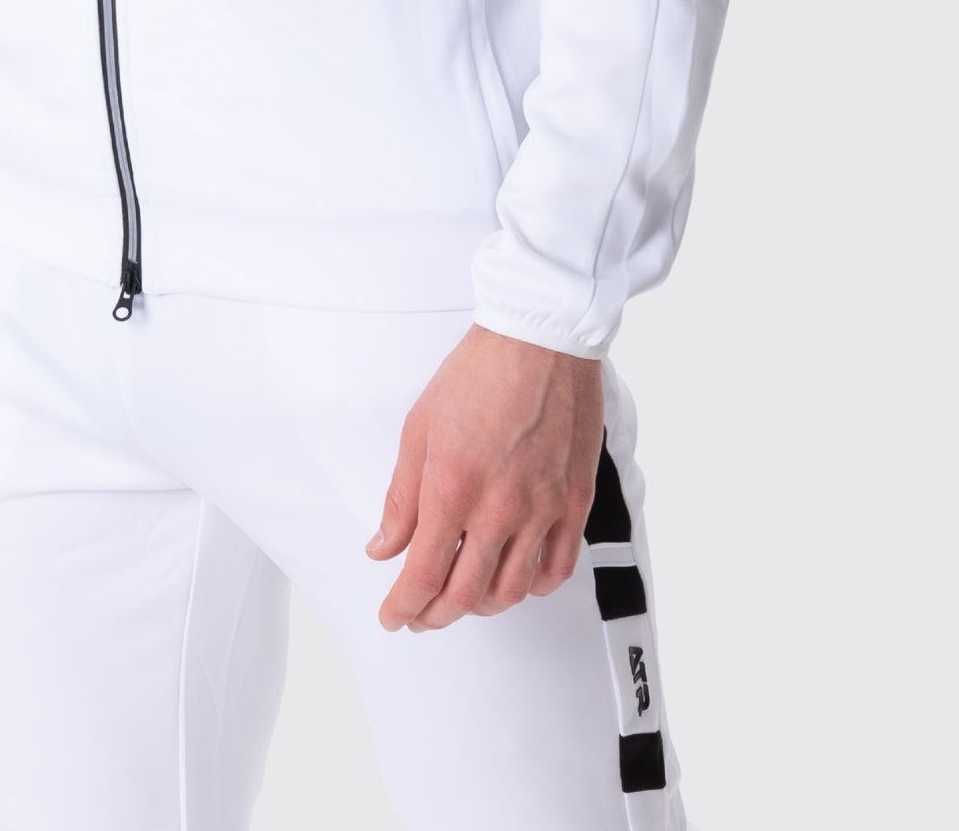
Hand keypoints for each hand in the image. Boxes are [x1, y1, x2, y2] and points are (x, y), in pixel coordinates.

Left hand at [365, 323, 603, 629]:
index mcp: (452, 488)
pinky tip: (516, 580)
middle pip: (465, 594)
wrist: (539, 340)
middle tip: (420, 616)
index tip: (394, 617)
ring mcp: (541, 508)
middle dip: (435, 616)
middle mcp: (499, 508)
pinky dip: (533, 587)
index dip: (404, 607)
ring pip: (512, 591)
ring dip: (481, 606)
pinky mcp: (574, 502)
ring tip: (463, 597)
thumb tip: (384, 547)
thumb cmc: (478, 374)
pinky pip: (557, 568)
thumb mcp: (419, 429)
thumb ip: (401, 497)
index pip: (423, 575)